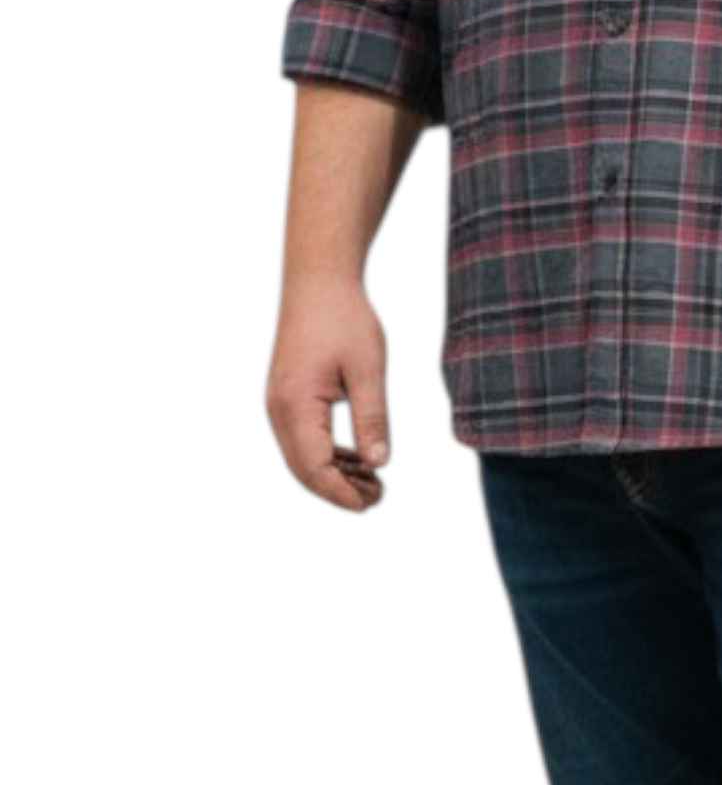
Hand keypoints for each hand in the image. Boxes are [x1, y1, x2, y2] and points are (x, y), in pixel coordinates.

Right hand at [266, 274, 391, 511]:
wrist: (318, 281)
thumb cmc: (344, 318)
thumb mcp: (367, 368)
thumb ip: (372, 418)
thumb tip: (379, 462)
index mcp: (295, 405)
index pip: (315, 467)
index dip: (342, 492)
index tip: (371, 503)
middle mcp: (279, 409)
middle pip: (304, 468)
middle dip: (338, 489)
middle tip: (376, 497)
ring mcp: (279, 403)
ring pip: (302, 455)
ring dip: (333, 473)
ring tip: (371, 482)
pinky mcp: (287, 395)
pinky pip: (303, 437)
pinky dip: (326, 453)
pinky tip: (355, 458)